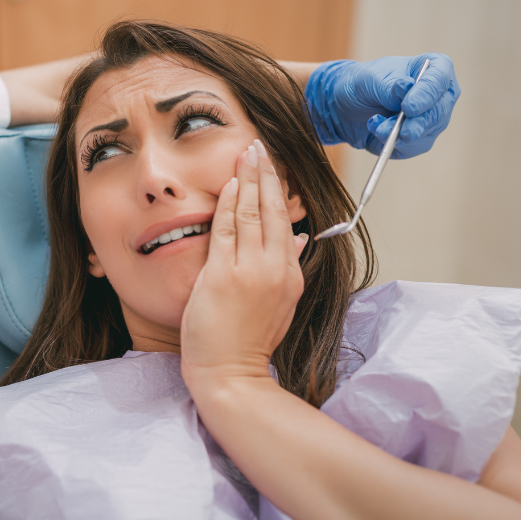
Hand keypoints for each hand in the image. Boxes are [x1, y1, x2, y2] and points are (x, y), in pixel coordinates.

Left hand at [180, 140, 306, 381]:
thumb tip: (296, 238)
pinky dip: (228, 204)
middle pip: (271, 210)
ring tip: (246, 153)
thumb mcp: (279, 305)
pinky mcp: (224, 276)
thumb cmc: (247, 341)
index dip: (278, 190)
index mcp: (289, 275)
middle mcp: (274, 269)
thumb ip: (286, 268)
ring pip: (251, 214)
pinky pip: (226, 230)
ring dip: (248, 179)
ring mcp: (250, 271)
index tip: (272, 166)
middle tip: (260, 146)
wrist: (230, 373)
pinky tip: (228, 184)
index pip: (283, 222)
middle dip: (266, 174)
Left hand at [305, 54, 459, 157]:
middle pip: (439, 112)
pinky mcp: (419, 140)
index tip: (408, 107)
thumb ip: (390, 87)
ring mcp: (432, 119)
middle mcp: (439, 95)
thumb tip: (406, 87)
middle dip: (418, 124)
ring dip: (398, 135)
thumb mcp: (370, 80)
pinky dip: (391, 143)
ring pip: (426, 133)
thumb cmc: (363, 83)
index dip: (427, 95)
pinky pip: (411, 148)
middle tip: (403, 133)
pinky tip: (376, 132)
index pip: (439, 79)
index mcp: (433, 67)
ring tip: (376, 127)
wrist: (346, 105)